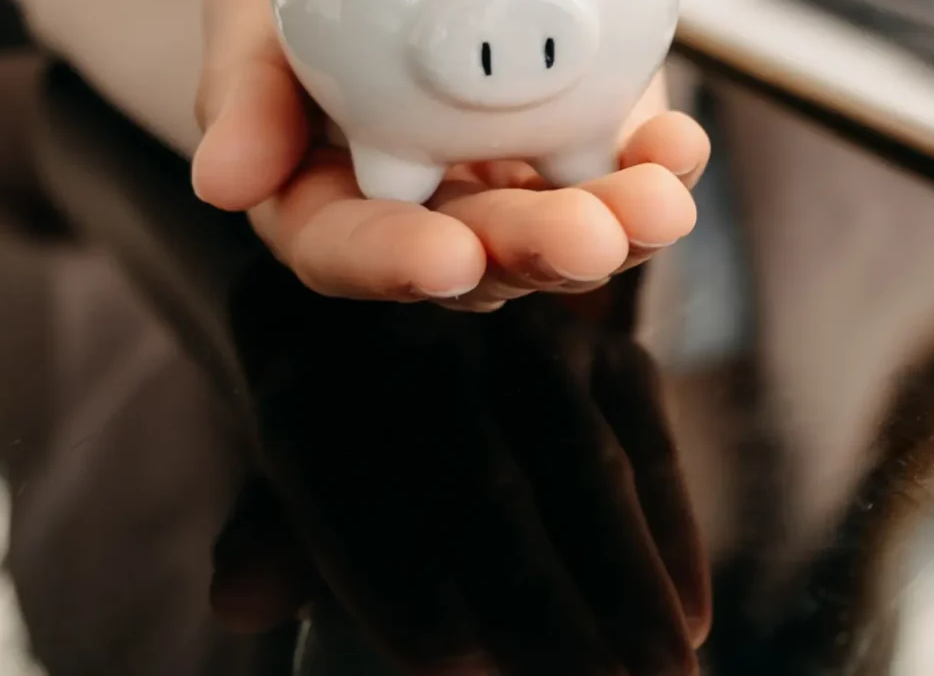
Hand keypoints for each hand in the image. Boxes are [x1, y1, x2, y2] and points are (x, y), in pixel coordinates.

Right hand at [191, 0, 709, 306]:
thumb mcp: (251, 2)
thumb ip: (243, 85)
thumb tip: (221, 186)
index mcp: (325, 198)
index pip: (347, 252)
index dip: (393, 264)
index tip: (446, 258)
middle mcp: (424, 212)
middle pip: (474, 259)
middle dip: (533, 254)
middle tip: (586, 240)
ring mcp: (510, 186)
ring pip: (561, 231)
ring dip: (617, 226)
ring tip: (660, 203)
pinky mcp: (583, 143)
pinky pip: (626, 170)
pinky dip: (660, 165)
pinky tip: (682, 148)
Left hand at [212, 278, 710, 673]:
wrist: (409, 294)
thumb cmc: (346, 435)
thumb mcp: (289, 476)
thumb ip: (272, 540)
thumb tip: (242, 601)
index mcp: (313, 374)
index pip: (352, 482)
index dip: (396, 580)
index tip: (450, 665)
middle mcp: (421, 336)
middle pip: (482, 486)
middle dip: (537, 605)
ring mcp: (524, 331)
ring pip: (582, 466)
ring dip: (627, 587)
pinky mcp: (606, 343)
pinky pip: (648, 440)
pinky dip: (674, 532)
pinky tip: (691, 617)